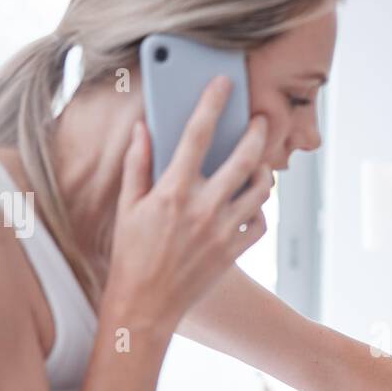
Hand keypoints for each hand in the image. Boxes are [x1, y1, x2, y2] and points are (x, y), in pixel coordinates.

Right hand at [105, 76, 271, 331]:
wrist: (145, 306)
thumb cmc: (131, 255)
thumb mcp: (127, 206)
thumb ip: (138, 164)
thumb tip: (144, 127)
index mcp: (173, 192)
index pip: (196, 135)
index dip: (213, 103)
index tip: (224, 83)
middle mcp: (203, 209)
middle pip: (244, 158)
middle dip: (258, 133)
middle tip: (261, 120)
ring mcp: (222, 232)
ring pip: (261, 190)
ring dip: (264, 171)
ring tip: (260, 163)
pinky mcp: (234, 252)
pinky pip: (260, 223)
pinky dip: (260, 210)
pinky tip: (250, 203)